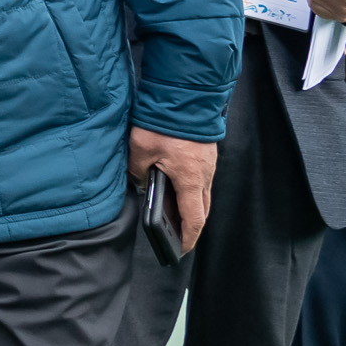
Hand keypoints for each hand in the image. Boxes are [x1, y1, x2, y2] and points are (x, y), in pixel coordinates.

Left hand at [130, 126, 219, 251]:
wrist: (185, 95)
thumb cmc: (163, 123)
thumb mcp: (140, 150)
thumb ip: (138, 171)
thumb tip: (140, 182)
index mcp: (190, 180)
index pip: (193, 219)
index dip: (188, 238)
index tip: (181, 250)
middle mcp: (204, 175)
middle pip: (202, 210)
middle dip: (191, 225)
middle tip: (178, 236)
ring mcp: (208, 164)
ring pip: (202, 194)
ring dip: (191, 206)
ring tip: (173, 214)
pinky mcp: (206, 154)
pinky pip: (201, 179)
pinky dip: (191, 189)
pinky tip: (176, 187)